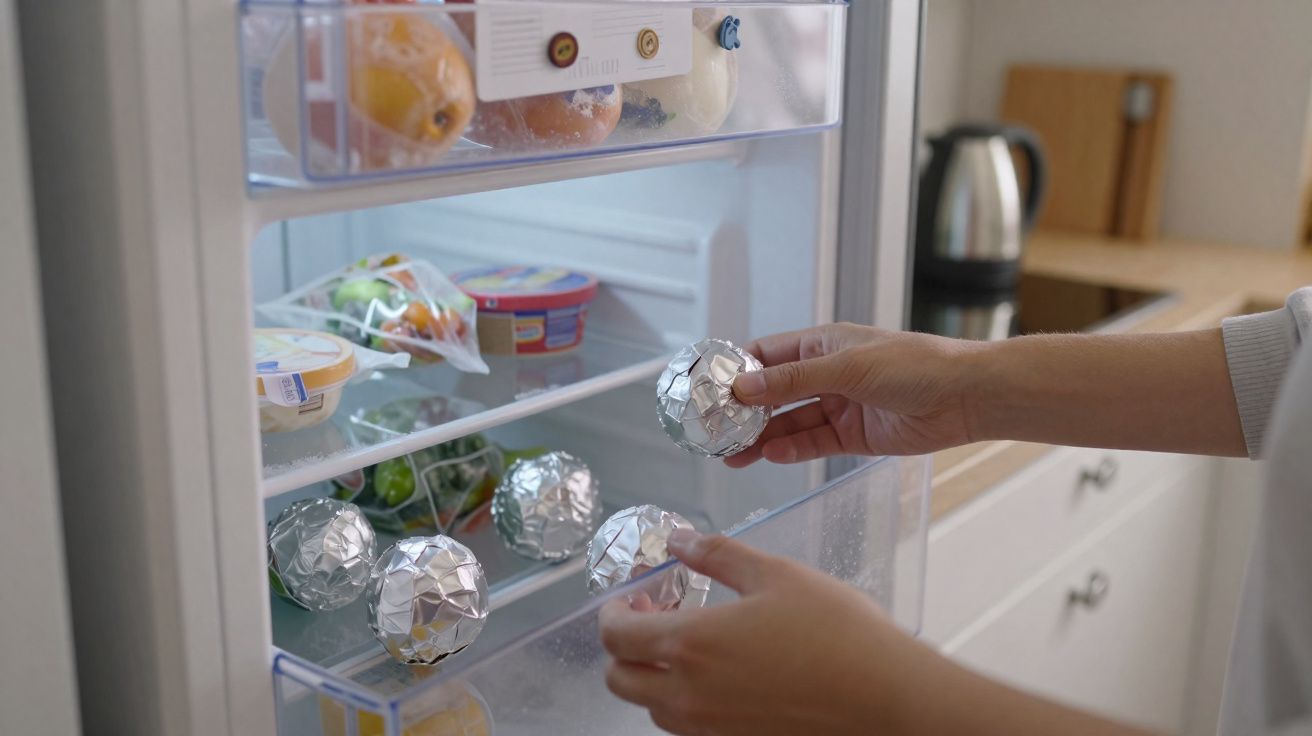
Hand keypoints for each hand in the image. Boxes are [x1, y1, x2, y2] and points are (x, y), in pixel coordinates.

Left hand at [598, 530, 1153, 735]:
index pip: (616, 636)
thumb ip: (717, 554)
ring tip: (688, 639)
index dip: (613, 610)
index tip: (634, 591)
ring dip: (651, 672)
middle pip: (618, 679)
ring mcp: (710, 726)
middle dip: (624, 644)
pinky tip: (719, 669)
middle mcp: (688, 694)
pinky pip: (685, 724)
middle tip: (654, 612)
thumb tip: (677, 540)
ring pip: (650, 706)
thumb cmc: (838, 633)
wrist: (886, 699)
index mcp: (689, 645)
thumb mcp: (776, 574)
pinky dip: (682, 697)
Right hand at [727, 323, 978, 465]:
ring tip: (732, 455)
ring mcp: (839, 406)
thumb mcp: (846, 367)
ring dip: (761, 438)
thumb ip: (792, 381)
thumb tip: (742, 386)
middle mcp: (826, 374)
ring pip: (788, 423)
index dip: (736, 370)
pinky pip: (813, 443)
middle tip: (713, 430)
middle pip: (773, 393)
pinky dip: (791, 450)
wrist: (965, 397)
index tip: (708, 389)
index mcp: (822, 343)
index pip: (766, 355)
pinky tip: (769, 456)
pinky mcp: (853, 436)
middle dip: (743, 411)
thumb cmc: (914, 365)